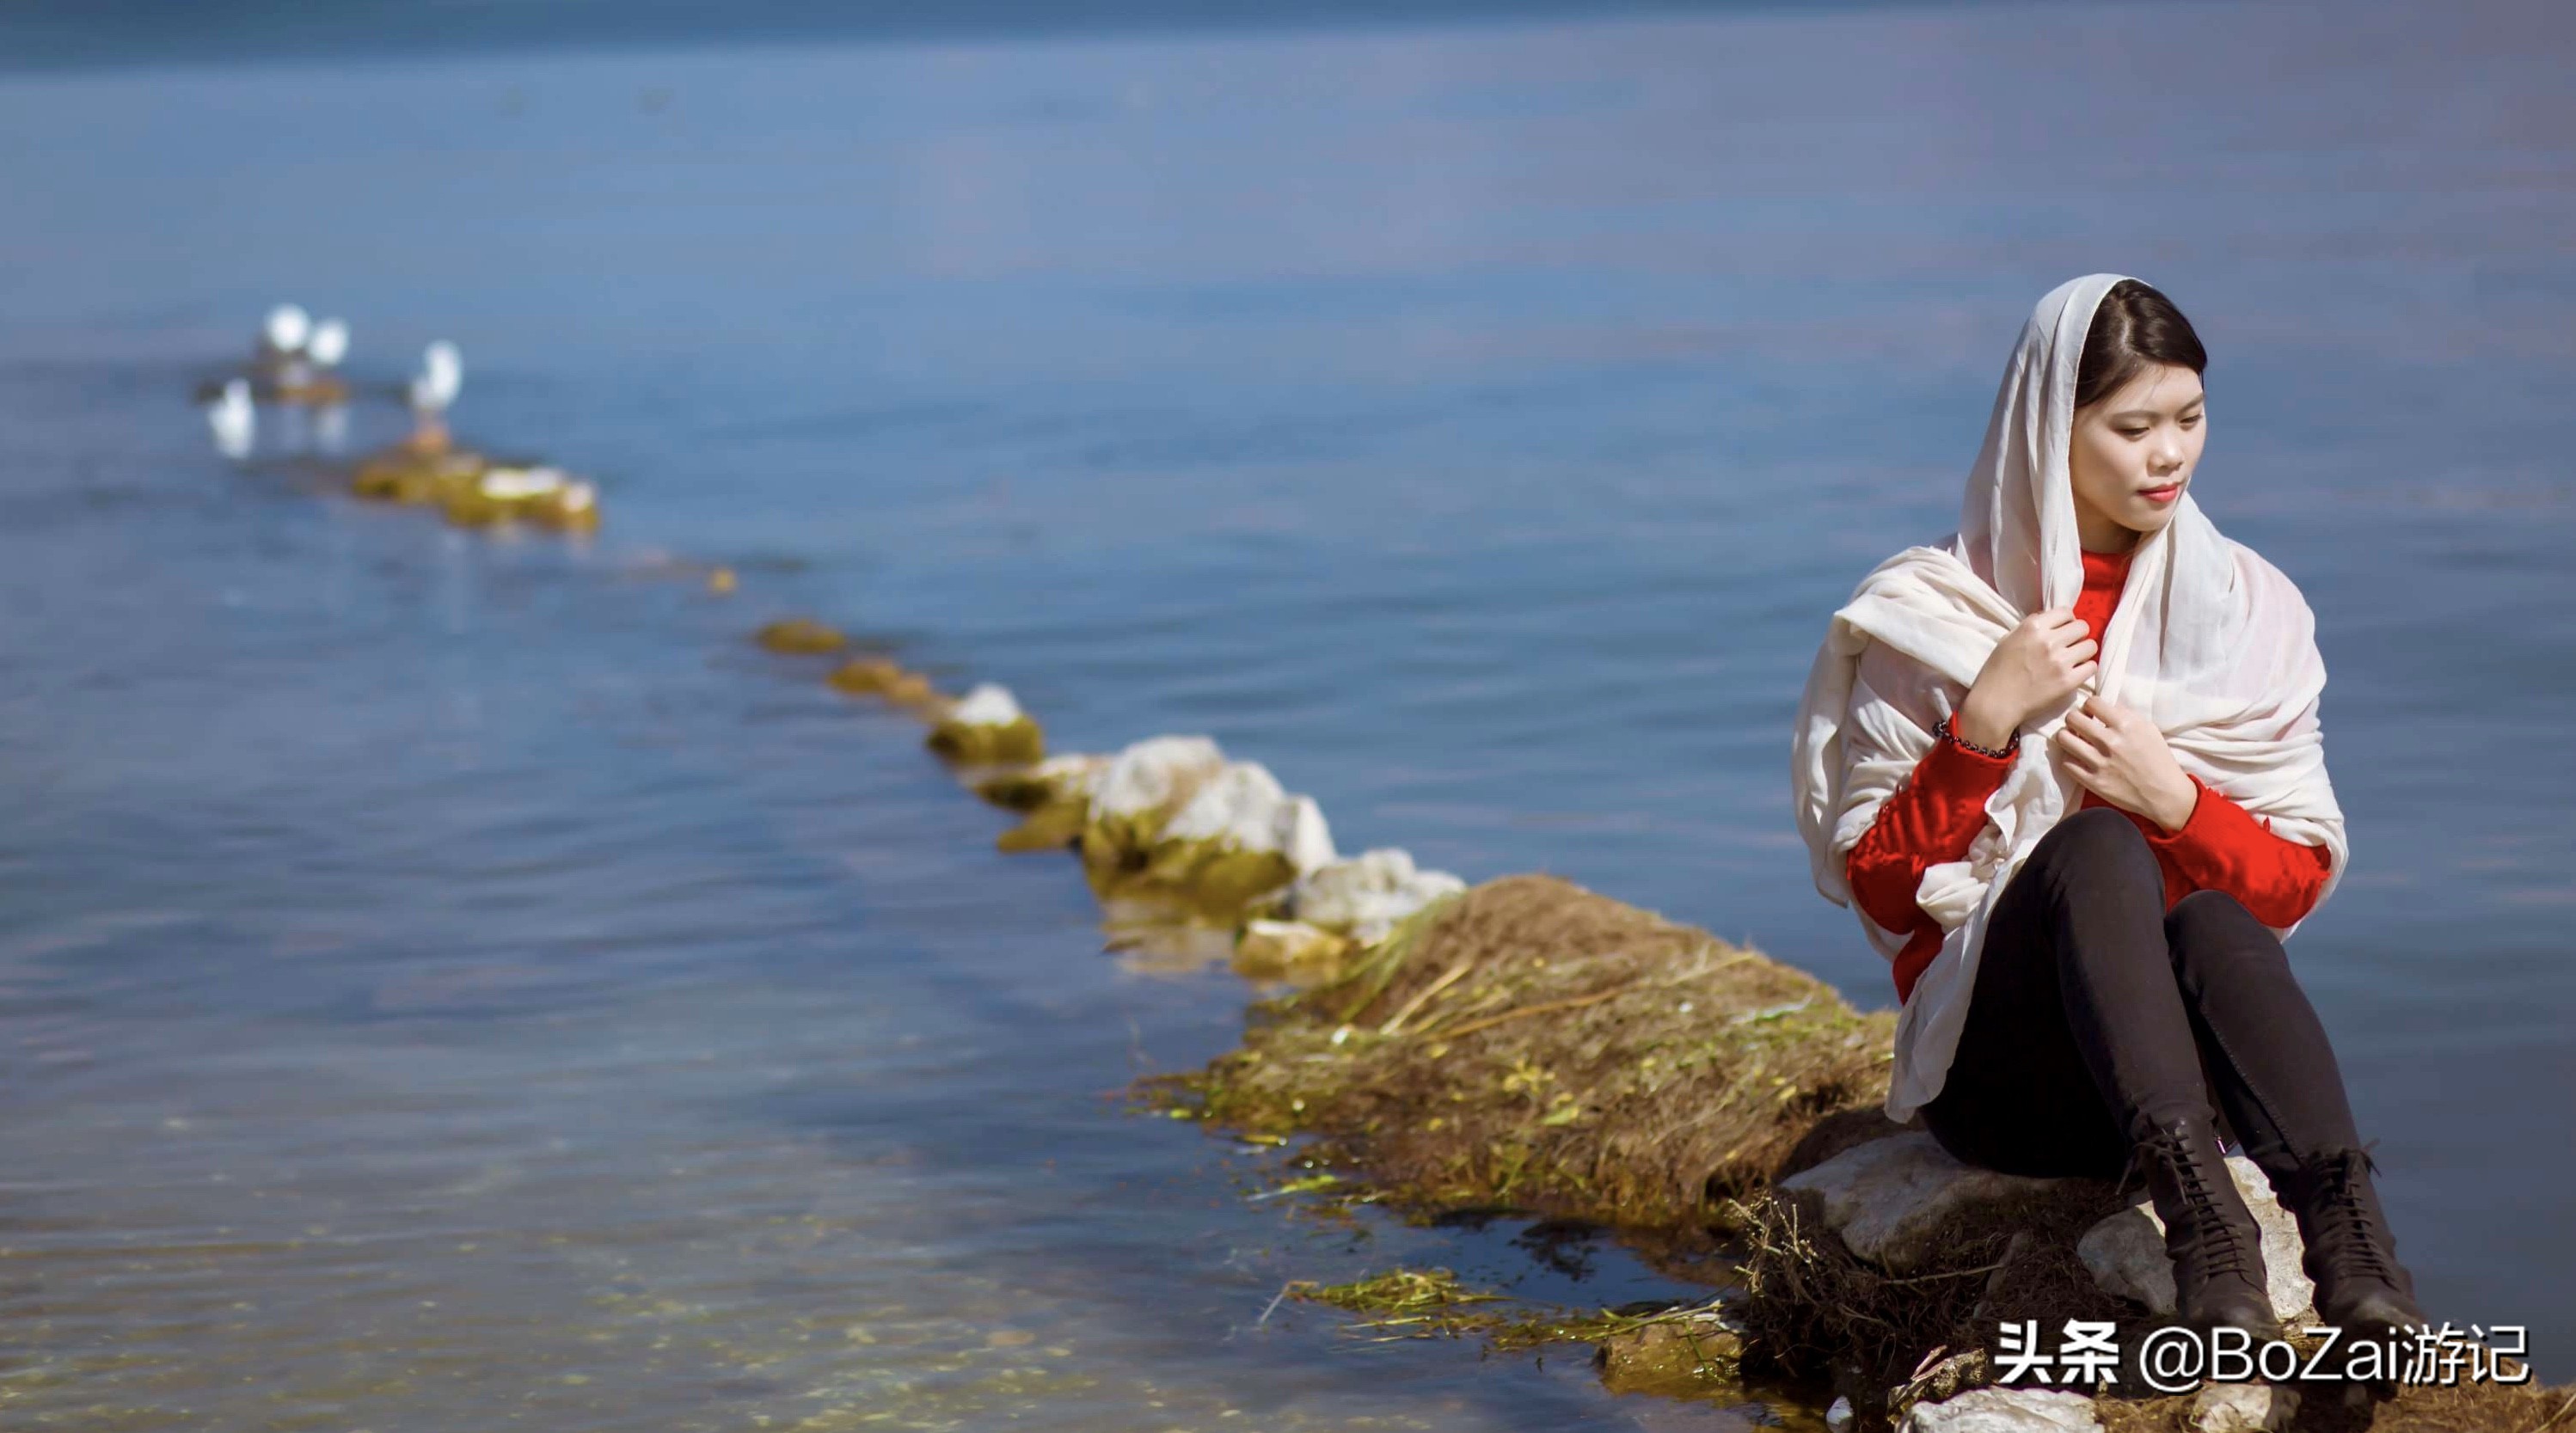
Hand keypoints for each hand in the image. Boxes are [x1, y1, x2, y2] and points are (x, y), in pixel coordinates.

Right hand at [1959, 608, 2097, 747]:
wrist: (1995, 703)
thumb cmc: (1997, 671)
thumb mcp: (2008, 639)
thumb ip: (2030, 627)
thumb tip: (2051, 621)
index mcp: (2032, 627)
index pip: (2066, 612)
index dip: (2067, 621)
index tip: (2063, 630)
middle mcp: (2048, 640)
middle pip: (2082, 627)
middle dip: (2078, 635)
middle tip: (2070, 646)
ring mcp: (2060, 661)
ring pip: (2091, 646)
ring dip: (2084, 652)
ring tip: (2074, 660)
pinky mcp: (2068, 681)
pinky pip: (2092, 667)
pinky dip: (2085, 669)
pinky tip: (2075, 673)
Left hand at [2051, 694, 2197, 831]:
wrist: (2164, 794)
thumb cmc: (2158, 759)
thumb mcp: (2148, 729)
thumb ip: (2125, 715)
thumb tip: (2103, 707)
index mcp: (2125, 725)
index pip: (2092, 702)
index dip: (2089, 706)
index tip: (2092, 713)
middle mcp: (2110, 742)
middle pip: (2072, 718)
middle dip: (2074, 719)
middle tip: (2079, 725)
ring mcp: (2100, 762)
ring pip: (2064, 739)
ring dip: (2067, 737)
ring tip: (2075, 740)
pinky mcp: (2093, 781)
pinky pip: (2066, 763)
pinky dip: (2070, 759)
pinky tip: (2078, 759)